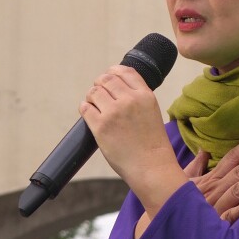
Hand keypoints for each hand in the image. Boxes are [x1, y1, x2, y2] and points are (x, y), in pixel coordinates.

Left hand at [80, 65, 186, 214]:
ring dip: (91, 97)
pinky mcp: (100, 126)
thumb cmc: (152, 144)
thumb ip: (137, 98)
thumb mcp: (152, 112)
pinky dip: (85, 109)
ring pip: (93, 92)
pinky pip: (85, 108)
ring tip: (94, 106)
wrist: (151, 167)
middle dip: (100, 84)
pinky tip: (90, 115)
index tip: (109, 77)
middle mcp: (129, 100)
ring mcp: (114, 112)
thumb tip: (115, 88)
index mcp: (145, 95)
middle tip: (99, 94)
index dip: (113, 72)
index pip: (125, 71)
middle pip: (106, 79)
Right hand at [184, 132, 238, 223]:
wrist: (167, 221)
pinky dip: (238, 210)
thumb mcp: (184, 179)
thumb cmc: (177, 199)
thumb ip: (196, 165)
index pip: (230, 159)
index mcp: (210, 179)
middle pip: (238, 172)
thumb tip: (205, 149)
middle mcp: (215, 189)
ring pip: (237, 191)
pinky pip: (228, 216)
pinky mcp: (216, 223)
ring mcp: (216, 206)